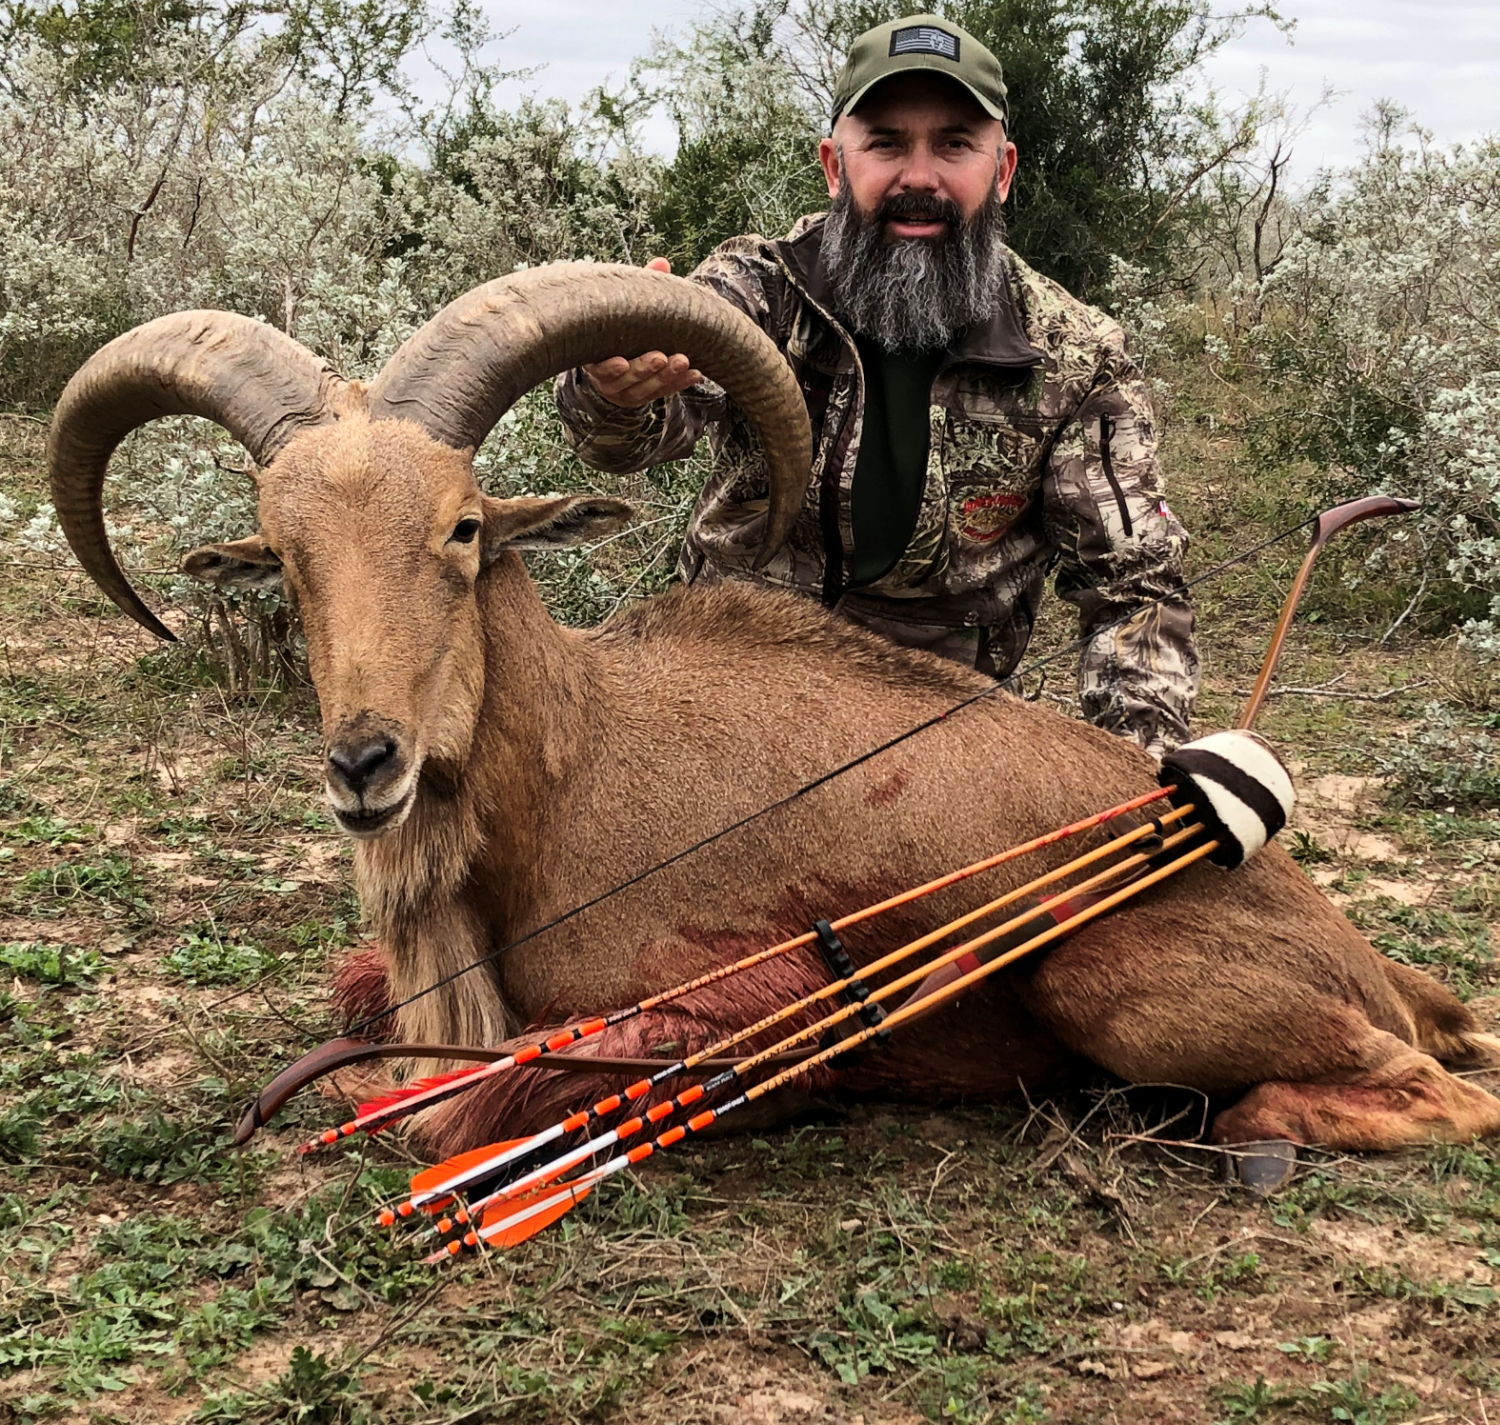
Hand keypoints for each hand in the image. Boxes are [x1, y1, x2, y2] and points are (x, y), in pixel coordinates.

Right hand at [582, 258, 702, 407]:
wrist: (621, 345)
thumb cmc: (619, 320)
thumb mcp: (625, 303)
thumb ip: (641, 286)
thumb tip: (662, 263)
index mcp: (593, 355)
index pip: (597, 366)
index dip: (608, 367)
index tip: (622, 362)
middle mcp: (605, 378)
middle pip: (622, 381)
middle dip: (643, 369)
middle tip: (662, 357)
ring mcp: (624, 391)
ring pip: (643, 391)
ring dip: (665, 377)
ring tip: (683, 362)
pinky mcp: (643, 395)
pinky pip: (661, 393)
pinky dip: (679, 383)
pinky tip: (695, 373)